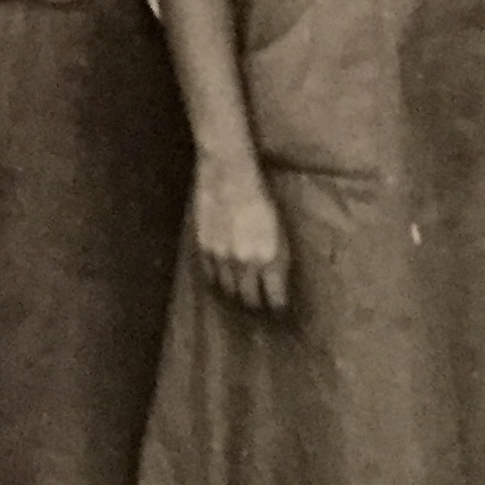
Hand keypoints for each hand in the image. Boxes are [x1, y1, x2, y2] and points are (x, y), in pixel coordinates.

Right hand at [194, 151, 288, 312]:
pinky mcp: (204, 248)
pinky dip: (218, 281)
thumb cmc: (262, 197)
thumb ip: (278, 260)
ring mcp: (222, 257)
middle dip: (257, 306)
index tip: (280, 311)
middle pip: (249, 301)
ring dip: (236, 294)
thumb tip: (276, 285)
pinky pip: (210, 277)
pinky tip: (224, 278)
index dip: (278, 309)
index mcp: (270, 257)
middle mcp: (246, 263)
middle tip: (260, 305)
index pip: (275, 301)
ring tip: (242, 293)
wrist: (229, 173)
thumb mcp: (280, 230)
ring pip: (228, 291)